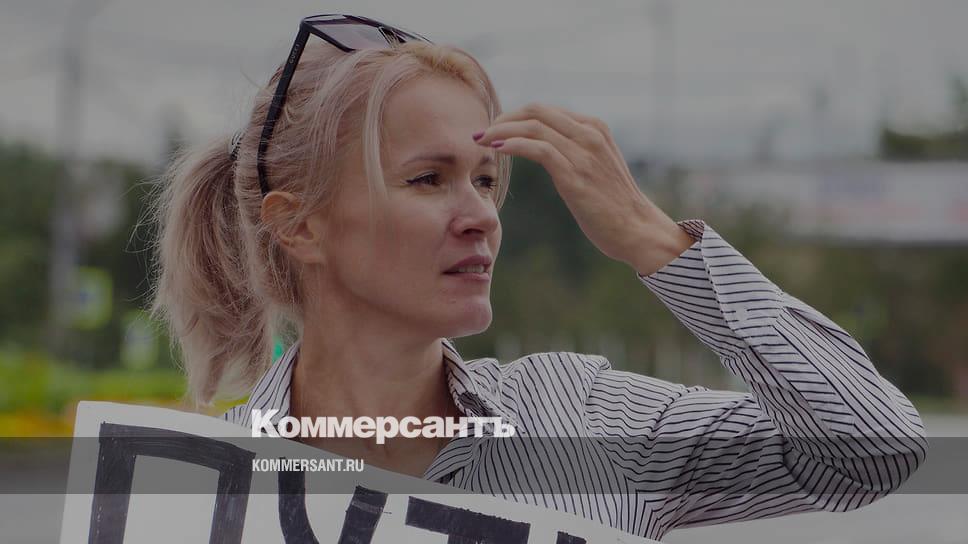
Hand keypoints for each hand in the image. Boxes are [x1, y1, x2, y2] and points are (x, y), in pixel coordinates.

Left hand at [473, 103, 694, 275]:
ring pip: (533, 126)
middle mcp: (590, 134)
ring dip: (501, 131)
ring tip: (481, 141)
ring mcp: (584, 152)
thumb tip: (549, 151)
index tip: (497, 130)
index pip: (546, 110)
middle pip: (536, 111)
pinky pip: (537, 148)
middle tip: (483, 134)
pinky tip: (497, 150)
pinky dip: (512, 144)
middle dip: (504, 119)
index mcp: (594, 128)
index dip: (516, 116)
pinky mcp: (575, 174)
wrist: (638, 229)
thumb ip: (576, 152)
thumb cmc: (615, 205)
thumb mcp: (597, 167)